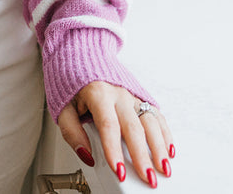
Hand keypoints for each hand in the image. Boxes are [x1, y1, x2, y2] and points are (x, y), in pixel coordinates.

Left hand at [58, 81, 174, 187]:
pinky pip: (156, 116)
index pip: (108, 126)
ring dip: (159, 147)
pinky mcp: (140, 96)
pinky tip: (169, 150)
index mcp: (98, 94)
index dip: (114, 150)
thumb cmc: (71, 82)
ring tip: (164, 168)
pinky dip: (165, 134)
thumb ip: (72, 132)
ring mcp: (132, 95)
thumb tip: (86, 155)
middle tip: (148, 178)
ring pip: (150, 122)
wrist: (81, 53)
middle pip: (134, 128)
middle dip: (142, 157)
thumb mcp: (62, 107)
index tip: (119, 170)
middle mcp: (119, 94)